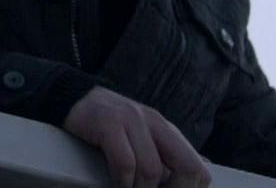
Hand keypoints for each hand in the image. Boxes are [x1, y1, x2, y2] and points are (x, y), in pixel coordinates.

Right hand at [63, 86, 208, 187]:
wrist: (70, 97)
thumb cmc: (107, 124)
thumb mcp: (144, 135)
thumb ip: (170, 152)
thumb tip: (204, 167)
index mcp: (166, 129)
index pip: (198, 169)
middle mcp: (154, 122)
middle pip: (187, 168)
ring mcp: (131, 120)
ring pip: (152, 170)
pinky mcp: (107, 123)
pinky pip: (125, 163)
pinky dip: (122, 182)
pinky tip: (115, 184)